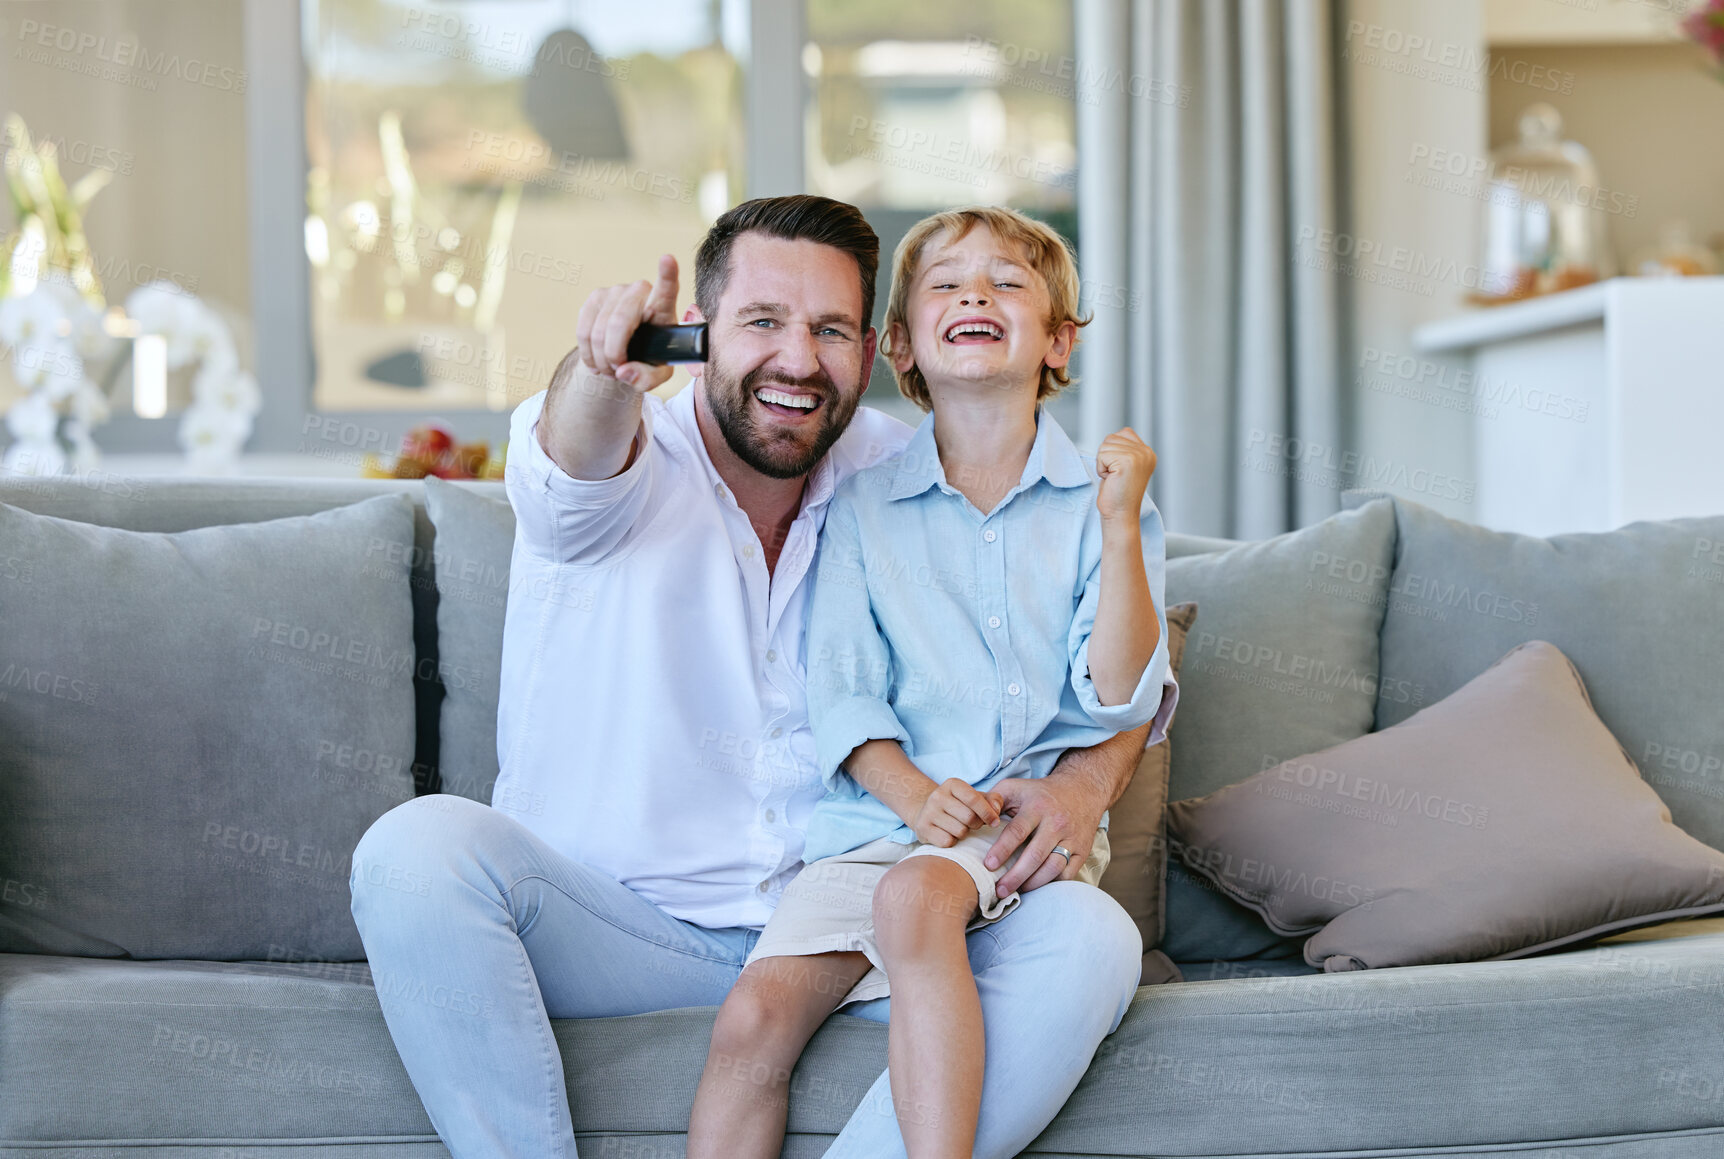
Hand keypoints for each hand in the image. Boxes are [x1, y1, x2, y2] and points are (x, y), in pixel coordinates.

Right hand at [573, 253, 680, 393]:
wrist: (627, 351)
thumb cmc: (649, 358)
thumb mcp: (657, 375)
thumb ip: (647, 379)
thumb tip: (623, 371)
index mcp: (663, 308)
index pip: (667, 289)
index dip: (667, 274)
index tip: (667, 259)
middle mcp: (639, 292)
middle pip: (619, 323)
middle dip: (613, 355)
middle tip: (617, 371)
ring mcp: (615, 291)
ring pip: (598, 331)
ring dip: (600, 360)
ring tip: (609, 369)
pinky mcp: (595, 297)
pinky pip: (583, 331)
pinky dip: (587, 354)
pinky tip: (596, 361)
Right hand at [911, 779, 1004, 848]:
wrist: (928, 812)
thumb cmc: (959, 806)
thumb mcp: (976, 798)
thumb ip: (993, 800)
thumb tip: (996, 810)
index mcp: (952, 784)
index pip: (974, 799)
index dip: (988, 813)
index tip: (995, 822)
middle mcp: (937, 795)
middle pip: (969, 817)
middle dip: (977, 825)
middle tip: (974, 824)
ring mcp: (928, 812)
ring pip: (959, 831)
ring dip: (964, 834)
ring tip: (959, 827)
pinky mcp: (922, 828)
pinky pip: (947, 842)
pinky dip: (952, 842)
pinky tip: (948, 834)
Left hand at [984, 774, 1108, 896]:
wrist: (1080, 790)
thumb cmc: (1038, 793)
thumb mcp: (1014, 787)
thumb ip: (991, 800)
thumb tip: (975, 818)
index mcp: (1037, 806)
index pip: (1017, 831)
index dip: (1002, 849)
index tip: (988, 865)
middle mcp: (1056, 822)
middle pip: (1035, 855)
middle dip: (1016, 876)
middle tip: (999, 890)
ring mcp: (1071, 838)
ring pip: (1053, 867)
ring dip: (1033, 883)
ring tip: (1017, 891)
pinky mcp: (1083, 851)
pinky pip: (1068, 873)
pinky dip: (1052, 883)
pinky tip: (1037, 886)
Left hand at [1094, 427, 1156, 524]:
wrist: (1120, 514)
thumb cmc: (1118, 493)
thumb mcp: (1125, 465)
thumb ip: (1123, 449)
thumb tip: (1111, 438)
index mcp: (1147, 452)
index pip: (1123, 433)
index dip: (1113, 451)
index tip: (1120, 470)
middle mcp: (1146, 452)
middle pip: (1111, 438)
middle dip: (1106, 457)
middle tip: (1115, 476)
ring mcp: (1138, 456)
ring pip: (1105, 446)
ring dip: (1103, 464)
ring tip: (1114, 478)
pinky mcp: (1127, 461)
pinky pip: (1102, 455)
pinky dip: (1101, 468)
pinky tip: (1111, 480)